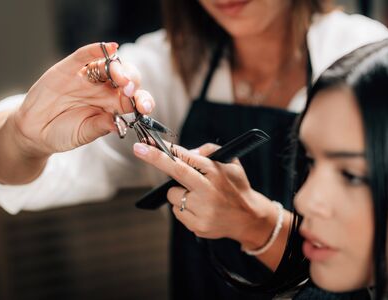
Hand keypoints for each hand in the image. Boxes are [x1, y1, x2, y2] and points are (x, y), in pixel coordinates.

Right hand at [11, 42, 154, 156]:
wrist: (35, 130)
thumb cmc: (64, 133)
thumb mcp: (83, 134)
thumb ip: (100, 127)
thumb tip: (118, 124)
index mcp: (114, 107)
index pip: (135, 100)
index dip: (142, 101)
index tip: (144, 107)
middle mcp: (105, 90)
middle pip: (127, 79)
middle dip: (132, 82)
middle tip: (129, 90)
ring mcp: (89, 78)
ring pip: (110, 66)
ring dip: (119, 69)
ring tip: (120, 77)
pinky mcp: (70, 69)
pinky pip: (85, 56)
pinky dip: (96, 50)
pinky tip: (109, 47)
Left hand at [133, 142, 277, 246]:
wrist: (249, 218)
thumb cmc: (236, 186)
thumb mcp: (231, 163)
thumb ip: (209, 152)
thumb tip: (185, 152)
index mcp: (217, 172)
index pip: (188, 157)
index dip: (167, 149)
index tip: (148, 142)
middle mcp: (209, 190)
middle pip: (177, 172)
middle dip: (155, 158)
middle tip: (138, 148)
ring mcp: (204, 210)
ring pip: (173, 195)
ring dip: (179, 192)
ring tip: (198, 195)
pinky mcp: (199, 226)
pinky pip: (177, 212)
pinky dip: (184, 207)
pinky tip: (199, 208)